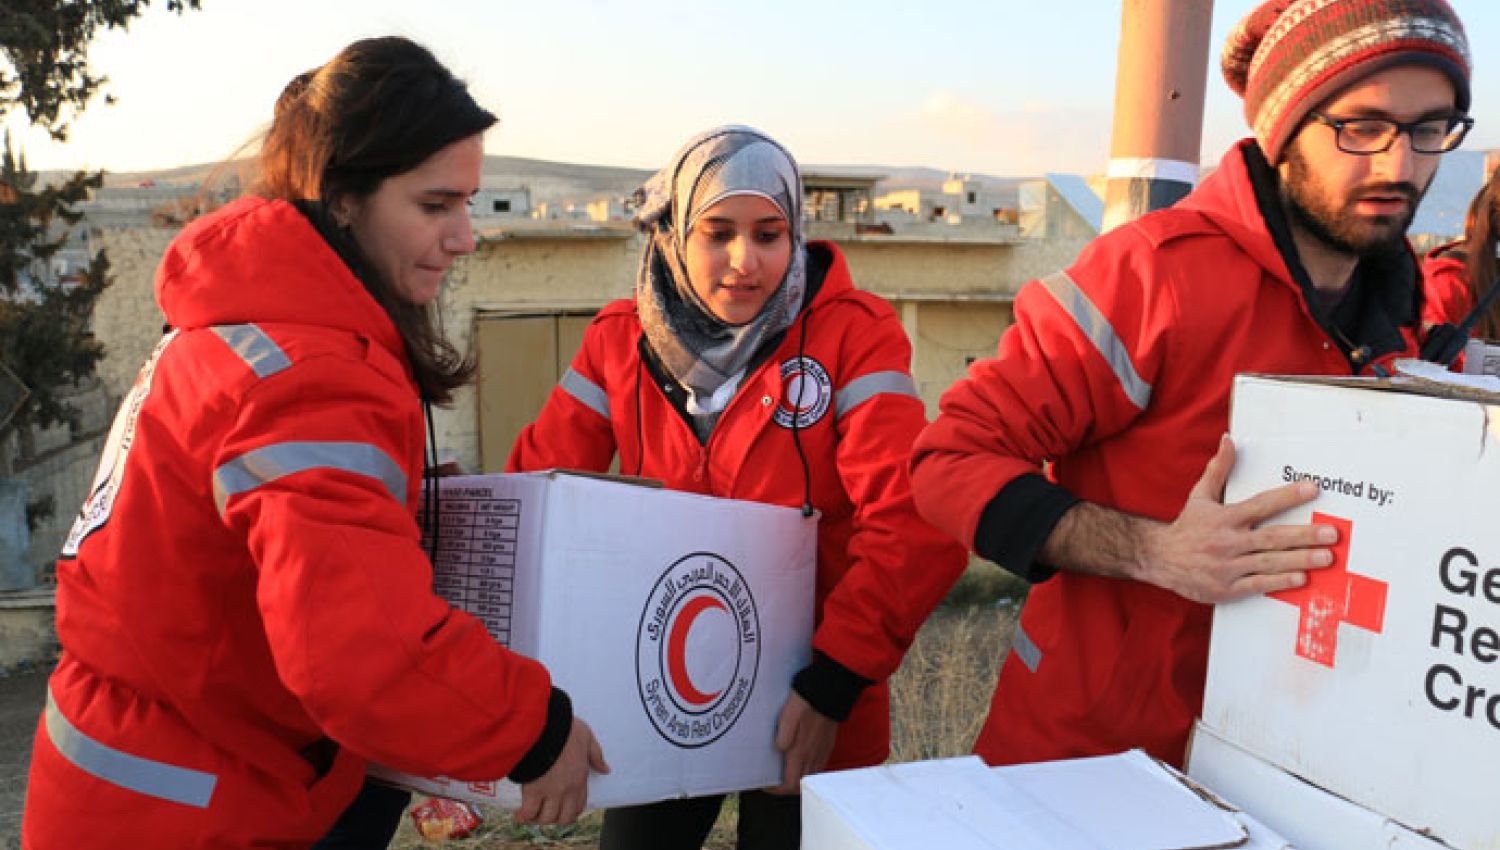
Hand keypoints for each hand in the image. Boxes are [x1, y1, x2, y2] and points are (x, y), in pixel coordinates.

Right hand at [516, 718, 608, 825]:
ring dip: (538, 818)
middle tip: (544, 811)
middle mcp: (567, 790)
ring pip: (546, 818)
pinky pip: (529, 812)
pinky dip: (523, 815)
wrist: (544, 726)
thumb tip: (606, 769)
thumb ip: (596, 755)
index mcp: (580, 778)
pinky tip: (519, 813)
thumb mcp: (587, 737)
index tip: (560, 808)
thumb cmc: (565, 729)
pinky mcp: (533, 791)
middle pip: (563, 818)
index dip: (569, 812)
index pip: (579, 806)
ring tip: (530, 813)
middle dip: (554, 818)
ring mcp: (551, 792)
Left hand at [766, 692, 837, 794]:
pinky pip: (818, 767)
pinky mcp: (827, 745)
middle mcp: (812, 756)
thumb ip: (782, 737)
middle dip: (786, 788)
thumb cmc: (806, 703)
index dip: (776, 790)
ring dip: (797, 780)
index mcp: (800, 752)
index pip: (790, 785)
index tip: (766, 784)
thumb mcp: (787, 718)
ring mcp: (822, 752)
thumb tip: (778, 750)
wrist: (828, 692)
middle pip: (800, 786)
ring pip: (810, 778)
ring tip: (786, 772)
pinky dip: (808, 771)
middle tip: (774, 781)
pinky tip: (801, 761)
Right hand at [1137, 435, 1336, 603]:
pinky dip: (1280, 582)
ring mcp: (1228, 566)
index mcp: (1225, 518)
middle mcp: (1228, 541)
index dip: (1287, 496)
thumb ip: (1218, 469)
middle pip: (1272, 537)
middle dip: (1305, 535)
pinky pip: (1258, 584)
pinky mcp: (1227, 588)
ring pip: (1269, 562)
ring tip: (1325, 557)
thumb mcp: (1200, 496)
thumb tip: (1229, 440)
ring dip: (1300, 560)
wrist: (1159, 558)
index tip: (1312, 489)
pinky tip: (1301, 579)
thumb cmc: (1186, 527)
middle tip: (1331, 533)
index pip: (1261, 504)